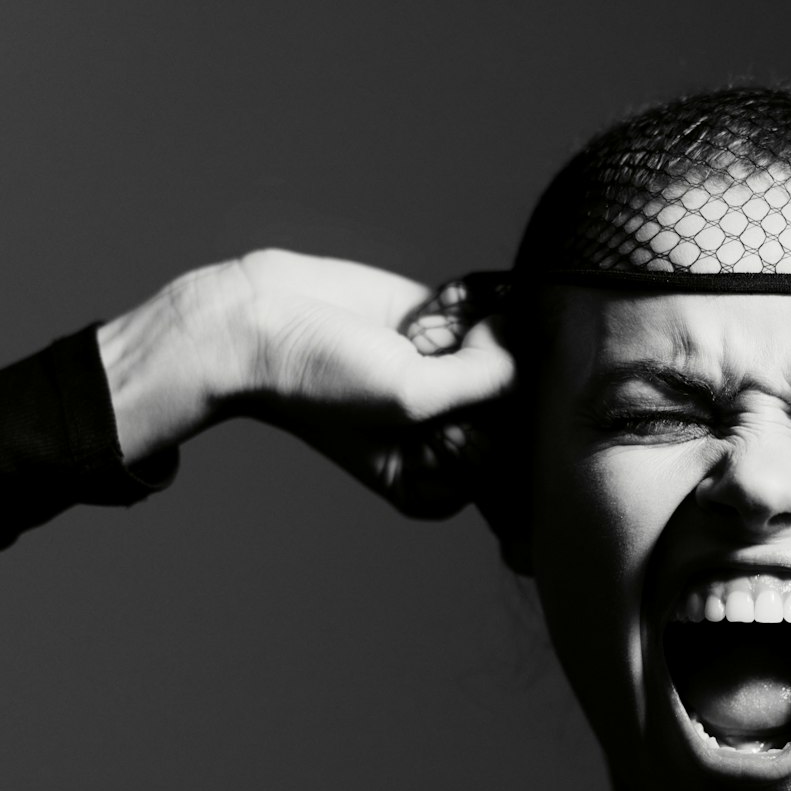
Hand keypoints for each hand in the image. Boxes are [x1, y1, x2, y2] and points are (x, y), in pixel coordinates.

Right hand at [98, 249, 513, 517]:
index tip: (436, 404)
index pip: (510, 457)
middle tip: (420, 361)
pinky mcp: (444, 332)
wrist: (263, 320)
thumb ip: (486, 378)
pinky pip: (490, 318)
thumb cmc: (323, 380)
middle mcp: (450, 437)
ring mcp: (450, 383)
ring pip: (510, 358)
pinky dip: (471, 307)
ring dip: (476, 336)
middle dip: (488, 374)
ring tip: (415, 337)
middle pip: (518, 407)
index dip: (495, 421)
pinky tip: (425, 312)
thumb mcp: (412, 394)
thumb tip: (527, 337)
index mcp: (438, 483)